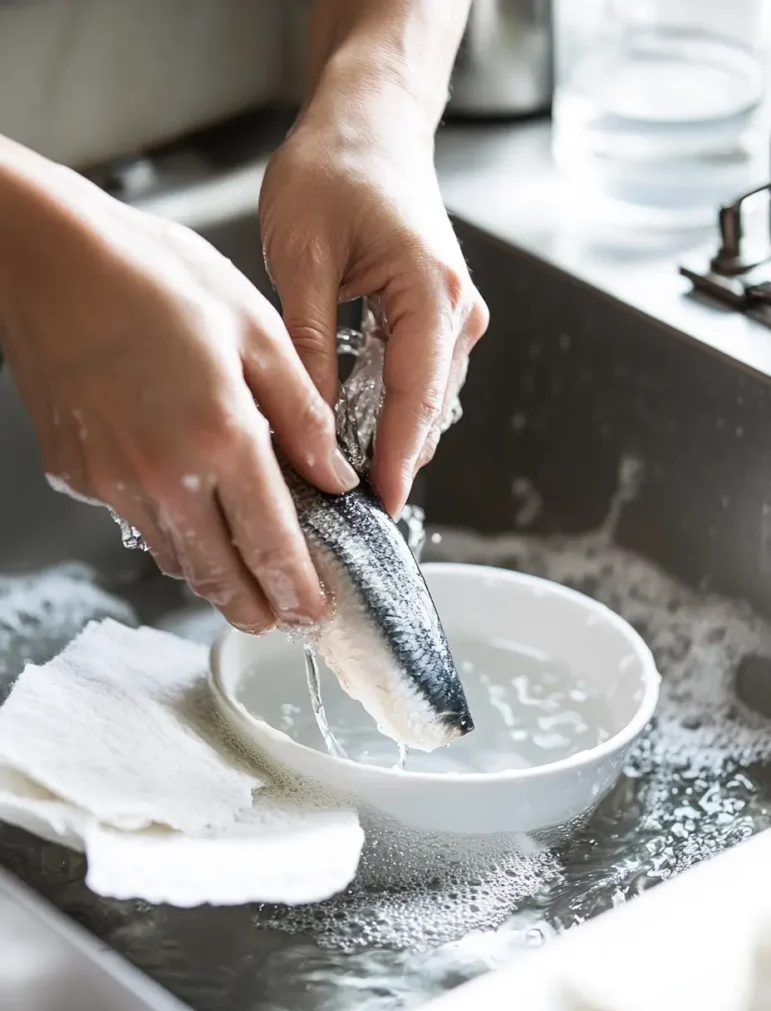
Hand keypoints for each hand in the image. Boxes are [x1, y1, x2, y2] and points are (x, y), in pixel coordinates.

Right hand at [0, 147, 358, 632]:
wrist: (48, 257)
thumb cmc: (153, 276)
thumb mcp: (257, 331)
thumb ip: (303, 415)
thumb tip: (334, 476)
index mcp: (222, 437)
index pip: (273, 543)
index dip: (298, 589)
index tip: (313, 611)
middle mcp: (164, 475)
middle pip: (219, 574)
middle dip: (255, 607)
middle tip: (279, 620)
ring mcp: (113, 481)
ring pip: (174, 557)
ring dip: (212, 576)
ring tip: (240, 579)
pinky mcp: (76, 474)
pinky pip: (133, 521)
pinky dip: (166, 531)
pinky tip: (184, 511)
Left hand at [259, 87, 488, 515]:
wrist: (369, 122)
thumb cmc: (333, 170)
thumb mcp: (302, 258)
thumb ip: (311, 346)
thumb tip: (313, 424)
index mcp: (430, 291)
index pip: (416, 397)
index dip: (396, 460)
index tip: (378, 509)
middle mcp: (457, 308)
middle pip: (427, 409)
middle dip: (389, 459)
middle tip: (338, 504)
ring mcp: (455, 313)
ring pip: (425, 400)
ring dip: (388, 437)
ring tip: (339, 477)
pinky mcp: (441, 316)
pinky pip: (420, 379)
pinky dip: (389, 409)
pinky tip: (353, 430)